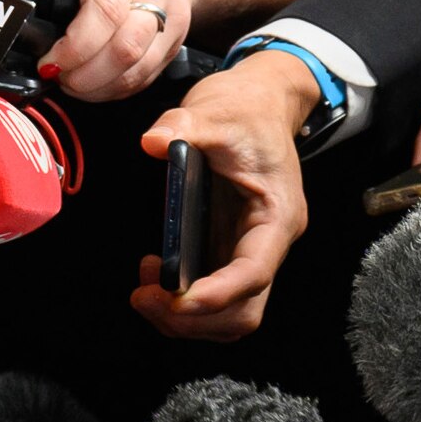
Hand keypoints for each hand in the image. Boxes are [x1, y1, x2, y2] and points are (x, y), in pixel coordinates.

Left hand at [42, 0, 190, 102]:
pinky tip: (91, 83)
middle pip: (126, 46)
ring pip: (138, 69)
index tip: (49, 58)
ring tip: (69, 81)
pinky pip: (144, 77)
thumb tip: (6, 12)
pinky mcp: (175, 42)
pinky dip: (113, 88)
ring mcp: (172, 17)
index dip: (75, 43)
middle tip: (54, 74)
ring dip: (97, 86)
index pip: (106, 7)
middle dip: (83, 74)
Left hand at [134, 48, 319, 341]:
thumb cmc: (243, 110)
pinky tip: (154, 274)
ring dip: (185, 317)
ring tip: (145, 289)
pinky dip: (182, 302)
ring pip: (229, 315)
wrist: (257, 103)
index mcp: (276, 215)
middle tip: (143, 297)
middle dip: (192, 318)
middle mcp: (268, 243)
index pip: (254, 272)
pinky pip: (213, 296)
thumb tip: (154, 142)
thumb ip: (184, 125)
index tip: (175, 299)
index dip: (217, 294)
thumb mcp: (214, 110)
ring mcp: (250, 251)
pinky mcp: (229, 250)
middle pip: (243, 310)